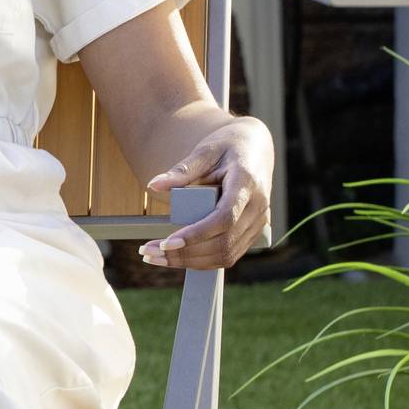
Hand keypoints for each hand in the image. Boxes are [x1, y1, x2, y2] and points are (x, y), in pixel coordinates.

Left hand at [137, 116, 272, 270]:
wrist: (256, 148)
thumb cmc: (228, 145)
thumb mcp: (205, 151)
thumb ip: (181, 170)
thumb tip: (153, 185)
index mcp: (247, 184)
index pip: (224, 218)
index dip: (197, 234)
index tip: (167, 243)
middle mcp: (258, 207)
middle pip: (224, 243)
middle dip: (185, 254)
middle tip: (149, 253)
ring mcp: (259, 222)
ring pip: (227, 255)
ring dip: (190, 262)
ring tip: (156, 257)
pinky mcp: (254, 231)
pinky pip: (229, 254)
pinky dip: (202, 260)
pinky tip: (177, 257)